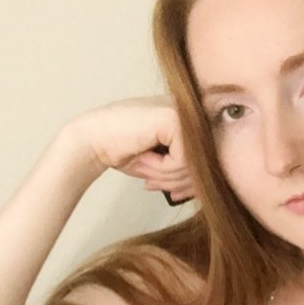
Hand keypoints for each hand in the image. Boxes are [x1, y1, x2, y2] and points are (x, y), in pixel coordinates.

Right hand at [65, 97, 196, 201]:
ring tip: (145, 170)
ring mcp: (186, 111)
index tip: (174, 194)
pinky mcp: (176, 118)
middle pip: (204, 163)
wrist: (94, 139)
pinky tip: (143, 157)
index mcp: (192, 119)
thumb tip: (209, 190)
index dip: (192, 182)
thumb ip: (188, 172)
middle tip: (152, 184)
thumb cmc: (125, 150)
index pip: (208, 158)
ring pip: (194, 165)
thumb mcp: (164, 164)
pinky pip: (182, 160)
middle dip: (178, 183)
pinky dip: (161, 168)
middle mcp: (192, 110)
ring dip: (166, 177)